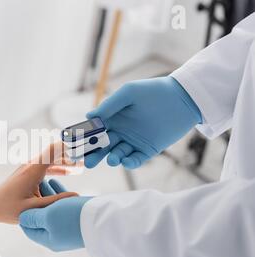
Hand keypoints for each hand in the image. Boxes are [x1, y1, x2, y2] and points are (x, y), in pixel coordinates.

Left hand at [0, 143, 78, 256]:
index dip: (69, 146)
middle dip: (71, 154)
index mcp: (32, 170)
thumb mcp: (34, 208)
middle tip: (88, 158)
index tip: (83, 148)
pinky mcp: (26, 174)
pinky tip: (68, 172)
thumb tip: (75, 196)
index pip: (53, 149)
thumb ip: (55, 201)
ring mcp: (27, 168)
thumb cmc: (8, 209)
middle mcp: (30, 165)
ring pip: (50, 159)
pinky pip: (45, 166)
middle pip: (54, 152)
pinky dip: (57, 167)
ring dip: (65, 161)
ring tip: (82, 166)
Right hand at [85, 76, 201, 168]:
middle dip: (94, 155)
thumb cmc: (153, 91)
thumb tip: (89, 115)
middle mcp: (121, 131)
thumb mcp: (129, 93)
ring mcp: (133, 141)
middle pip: (102, 146)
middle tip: (87, 162)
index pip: (95, 130)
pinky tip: (126, 161)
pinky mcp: (147, 150)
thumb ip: (109, 105)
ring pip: (117, 154)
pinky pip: (135, 160)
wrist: (183, 98)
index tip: (75, 145)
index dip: (84, 138)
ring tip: (112, 160)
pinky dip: (129, 163)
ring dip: (112, 158)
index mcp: (113, 118)